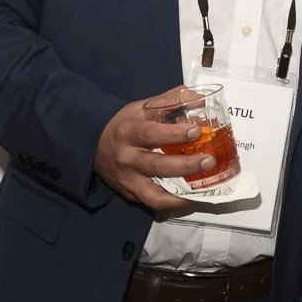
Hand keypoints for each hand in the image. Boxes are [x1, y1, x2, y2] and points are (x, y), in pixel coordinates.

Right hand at [93, 89, 216, 210]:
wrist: (92, 143)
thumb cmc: (124, 124)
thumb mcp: (140, 107)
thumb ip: (168, 101)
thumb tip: (198, 98)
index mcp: (128, 132)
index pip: (151, 134)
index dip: (174, 134)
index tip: (196, 131)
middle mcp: (126, 158)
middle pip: (156, 166)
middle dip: (185, 166)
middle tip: (209, 161)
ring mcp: (127, 180)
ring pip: (154, 194)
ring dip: (180, 195)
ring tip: (203, 189)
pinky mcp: (129, 194)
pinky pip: (152, 203)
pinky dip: (172, 203)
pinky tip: (190, 197)